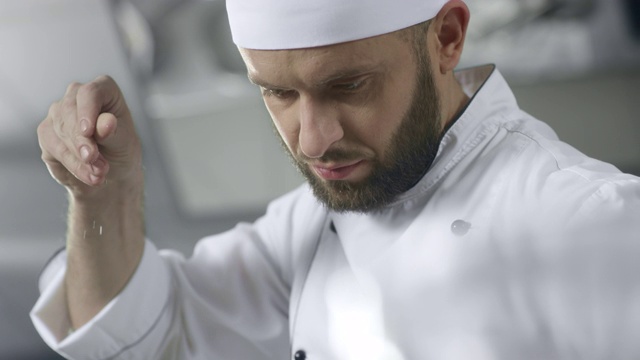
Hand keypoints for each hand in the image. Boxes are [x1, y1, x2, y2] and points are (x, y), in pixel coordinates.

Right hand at [37, 75, 141, 197]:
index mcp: (103, 89)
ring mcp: (59, 112)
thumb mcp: (124, 142)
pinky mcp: (46, 132)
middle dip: (83, 141)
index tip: (88, 131)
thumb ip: (113, 132)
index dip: (87, 110)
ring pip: (61, 131)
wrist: (110, 172)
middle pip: (70, 112)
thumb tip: (105, 123)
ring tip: (99, 173)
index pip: (90, 92)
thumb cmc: (121, 149)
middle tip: (96, 162)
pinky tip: (88, 175)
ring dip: (79, 157)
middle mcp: (77, 96)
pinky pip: (53, 147)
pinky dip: (72, 164)